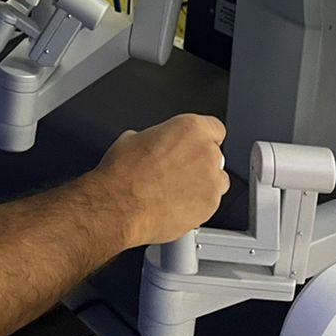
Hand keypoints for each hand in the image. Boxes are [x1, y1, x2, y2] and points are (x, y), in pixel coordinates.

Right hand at [95, 114, 228, 247]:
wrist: (119, 206)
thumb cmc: (123, 173)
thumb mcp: (133, 139)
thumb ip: (156, 138)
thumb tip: (153, 144)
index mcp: (190, 129)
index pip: (214, 128)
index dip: (202, 138)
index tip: (194, 145)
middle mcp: (206, 153)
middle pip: (215, 155)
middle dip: (199, 162)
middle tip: (176, 170)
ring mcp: (211, 182)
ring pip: (216, 181)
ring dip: (202, 184)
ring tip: (175, 191)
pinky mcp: (210, 207)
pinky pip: (210, 204)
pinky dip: (197, 205)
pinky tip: (175, 205)